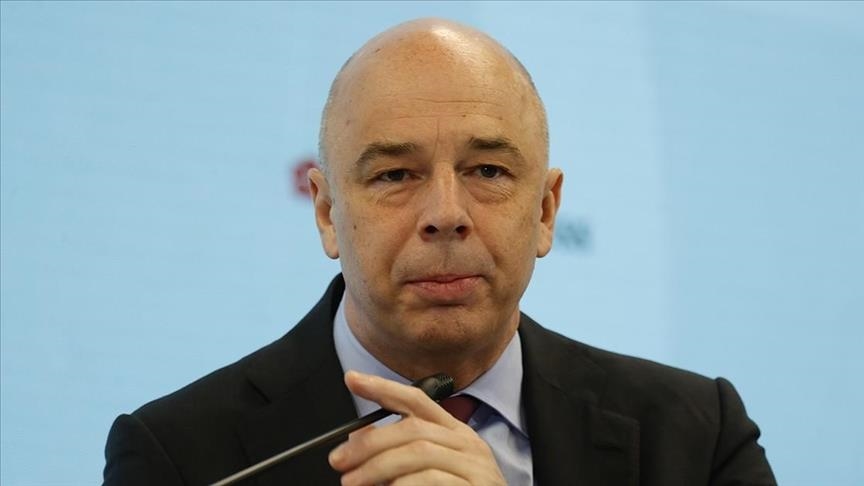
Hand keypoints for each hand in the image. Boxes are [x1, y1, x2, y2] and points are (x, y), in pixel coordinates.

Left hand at [328, 371, 505, 485]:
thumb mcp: (423, 472)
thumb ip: (395, 454)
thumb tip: (355, 439)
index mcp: (455, 433)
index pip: (417, 399)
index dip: (383, 387)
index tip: (352, 378)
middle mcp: (468, 444)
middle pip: (412, 428)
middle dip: (369, 443)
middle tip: (339, 461)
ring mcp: (475, 466)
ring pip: (419, 452)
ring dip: (378, 468)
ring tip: (353, 483)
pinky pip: (433, 479)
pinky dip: (404, 485)